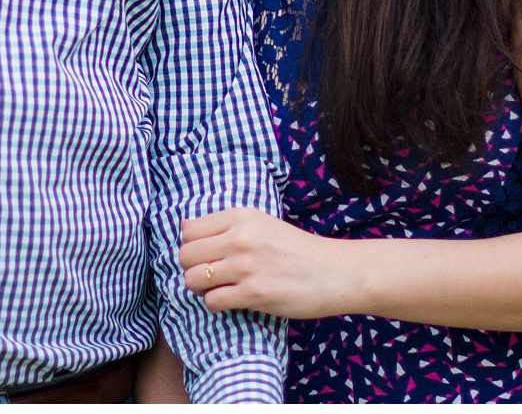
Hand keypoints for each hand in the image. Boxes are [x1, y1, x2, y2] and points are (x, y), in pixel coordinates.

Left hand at [177, 207, 358, 319]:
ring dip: (202, 289)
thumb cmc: (298, 250)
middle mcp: (240, 238)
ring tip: (220, 289)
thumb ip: (230, 227)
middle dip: (192, 269)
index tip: (205, 255)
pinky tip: (232, 300)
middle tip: (210, 276)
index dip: (192, 246)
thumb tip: (186, 233)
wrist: (335, 272)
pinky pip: (211, 301)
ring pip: (193, 279)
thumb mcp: (263, 224)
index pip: (189, 230)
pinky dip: (216, 304)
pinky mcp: (253, 294)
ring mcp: (246, 267)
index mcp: (242, 216)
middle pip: (186, 255)